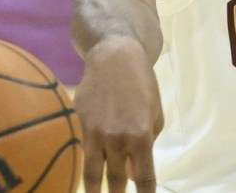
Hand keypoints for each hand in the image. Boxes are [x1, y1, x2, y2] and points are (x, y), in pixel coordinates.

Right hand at [73, 37, 163, 192]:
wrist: (114, 57)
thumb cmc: (142, 84)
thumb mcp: (155, 114)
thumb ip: (146, 146)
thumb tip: (133, 173)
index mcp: (141, 136)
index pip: (144, 177)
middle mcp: (117, 138)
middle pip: (117, 179)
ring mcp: (95, 132)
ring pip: (92, 173)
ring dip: (94, 191)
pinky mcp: (79, 123)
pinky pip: (83, 151)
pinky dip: (85, 164)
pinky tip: (85, 174)